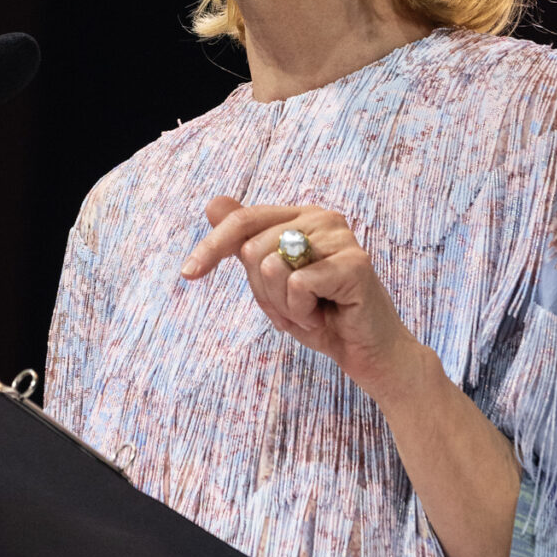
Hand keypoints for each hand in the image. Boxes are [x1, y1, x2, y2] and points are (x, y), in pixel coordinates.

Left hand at [180, 194, 422, 405]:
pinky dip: (302, 312)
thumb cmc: (322, 317)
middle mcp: (322, 218)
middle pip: (252, 249)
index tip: (188, 274)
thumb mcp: (272, 283)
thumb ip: (246, 243)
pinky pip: (297, 285)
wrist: (368, 354)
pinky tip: (325, 316)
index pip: (243, 221)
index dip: (211, 248)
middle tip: (295, 308)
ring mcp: (341, 237)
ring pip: (271, 266)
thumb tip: (212, 203)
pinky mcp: (354, 263)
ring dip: (283, 305)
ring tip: (312, 311)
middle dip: (264, 293)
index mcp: (302, 217)